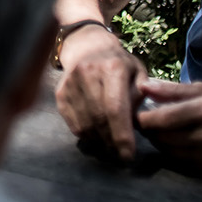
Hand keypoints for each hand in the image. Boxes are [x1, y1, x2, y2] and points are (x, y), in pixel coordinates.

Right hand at [54, 28, 146, 160]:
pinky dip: (86, 135)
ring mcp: (70, 83)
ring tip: (111, 145)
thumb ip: (141, 97)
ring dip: (99, 141)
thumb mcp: (138, 73)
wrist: (87, 47)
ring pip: (84, 124)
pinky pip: (72, 124)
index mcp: (112, 68)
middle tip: (122, 154)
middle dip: (112, 142)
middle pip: (98, 119)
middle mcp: (87, 73)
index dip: (122, 135)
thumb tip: (139, 123)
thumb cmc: (119, 64)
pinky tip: (97, 134)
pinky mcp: (60, 93)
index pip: (115, 108)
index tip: (129, 155)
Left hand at [136, 79, 201, 170]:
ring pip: (167, 150)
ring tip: (157, 127)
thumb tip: (143, 86)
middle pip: (161, 136)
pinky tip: (172, 139)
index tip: (133, 110)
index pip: (161, 119)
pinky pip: (179, 160)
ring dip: (157, 140)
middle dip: (147, 128)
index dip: (141, 117)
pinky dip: (170, 150)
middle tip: (141, 119)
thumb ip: (172, 90)